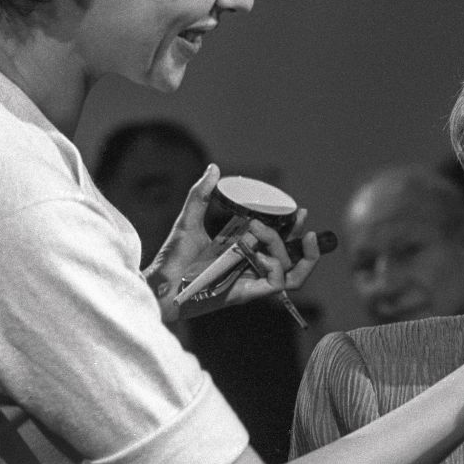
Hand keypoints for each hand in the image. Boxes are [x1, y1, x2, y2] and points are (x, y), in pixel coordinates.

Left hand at [144, 165, 322, 322]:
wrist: (160, 283)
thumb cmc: (172, 258)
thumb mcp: (189, 221)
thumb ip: (201, 195)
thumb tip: (214, 169)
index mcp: (245, 252)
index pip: (280, 242)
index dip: (294, 228)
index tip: (299, 211)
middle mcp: (252, 268)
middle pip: (293, 259)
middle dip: (304, 241)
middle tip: (300, 217)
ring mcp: (251, 281)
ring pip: (291, 272)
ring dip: (290, 250)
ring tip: (272, 232)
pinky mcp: (247, 294)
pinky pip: (276, 282)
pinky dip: (276, 266)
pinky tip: (262, 254)